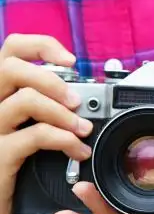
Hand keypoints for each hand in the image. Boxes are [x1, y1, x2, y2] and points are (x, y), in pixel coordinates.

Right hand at [0, 34, 93, 213]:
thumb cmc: (15, 167)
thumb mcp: (30, 130)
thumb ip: (46, 109)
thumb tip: (81, 99)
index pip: (10, 49)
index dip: (42, 45)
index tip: (71, 61)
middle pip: (9, 67)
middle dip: (52, 80)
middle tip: (76, 102)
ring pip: (25, 100)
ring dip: (64, 114)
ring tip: (83, 130)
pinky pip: (35, 136)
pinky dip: (64, 140)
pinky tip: (79, 151)